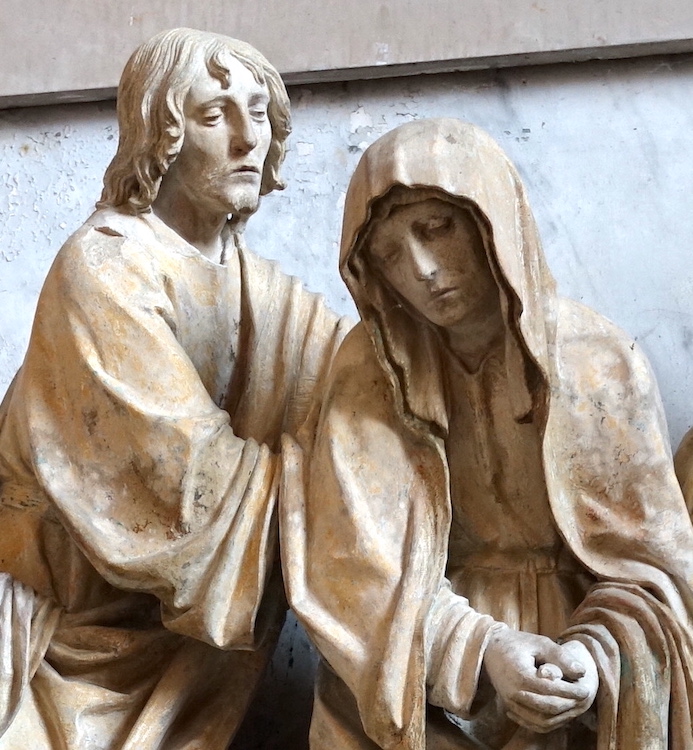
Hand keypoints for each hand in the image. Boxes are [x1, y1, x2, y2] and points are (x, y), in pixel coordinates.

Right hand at [482, 628, 597, 733]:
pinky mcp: (510, 707)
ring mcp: (510, 703)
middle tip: (583, 699)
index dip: (571, 691)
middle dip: (569, 705)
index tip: (586, 689)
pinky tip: (558, 714)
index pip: (551, 690)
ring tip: (573, 707)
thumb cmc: (517, 643)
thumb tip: (582, 672)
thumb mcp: (539, 642)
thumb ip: (560, 656)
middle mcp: (513, 693)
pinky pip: (532, 723)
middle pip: (548, 708)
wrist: (489, 649)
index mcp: (520, 675)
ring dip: (561, 717)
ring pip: (541, 721)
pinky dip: (548, 723)